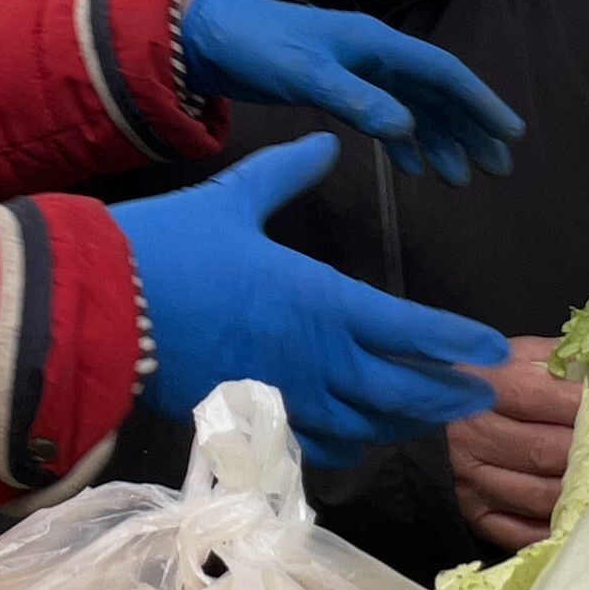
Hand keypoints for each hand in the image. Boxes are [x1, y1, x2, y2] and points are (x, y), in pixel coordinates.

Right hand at [113, 137, 502, 468]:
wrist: (98, 309)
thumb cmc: (168, 247)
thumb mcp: (234, 199)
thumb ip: (288, 173)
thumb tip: (327, 143)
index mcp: (321, 300)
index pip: (410, 328)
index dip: (456, 342)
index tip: (490, 350)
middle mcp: (315, 357)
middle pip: (401, 389)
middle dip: (445, 393)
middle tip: (480, 395)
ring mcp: (283, 396)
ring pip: (366, 424)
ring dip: (406, 423)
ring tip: (433, 417)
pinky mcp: (248, 420)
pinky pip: (315, 445)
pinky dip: (348, 445)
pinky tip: (361, 439)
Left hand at [173, 0, 519, 184]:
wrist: (206, 39)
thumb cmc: (255, 47)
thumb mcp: (305, 75)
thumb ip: (355, 101)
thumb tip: (408, 129)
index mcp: (375, 44)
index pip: (443, 73)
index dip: (480, 102)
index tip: (509, 134)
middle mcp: (375, 54)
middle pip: (437, 93)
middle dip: (469, 129)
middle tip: (494, 169)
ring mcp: (358, 71)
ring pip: (415, 107)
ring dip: (440, 140)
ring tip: (458, 179)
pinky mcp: (339, 87)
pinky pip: (386, 116)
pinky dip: (404, 141)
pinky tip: (413, 167)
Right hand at [450, 334, 580, 553]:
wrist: (415, 412)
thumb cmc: (478, 382)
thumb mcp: (510, 355)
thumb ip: (556, 356)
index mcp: (485, 386)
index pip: (543, 396)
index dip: (587, 403)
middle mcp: (474, 435)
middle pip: (545, 450)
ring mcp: (472, 480)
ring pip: (539, 495)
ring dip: (581, 492)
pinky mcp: (474, 514)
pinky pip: (520, 532)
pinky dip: (554, 529)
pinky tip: (580, 518)